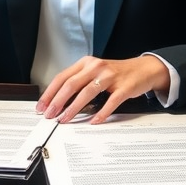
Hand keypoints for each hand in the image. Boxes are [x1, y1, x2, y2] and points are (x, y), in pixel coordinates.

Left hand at [36, 54, 170, 123]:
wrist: (143, 69)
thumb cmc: (115, 73)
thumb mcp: (94, 72)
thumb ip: (78, 82)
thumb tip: (58, 101)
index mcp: (85, 63)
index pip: (62, 77)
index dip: (50, 92)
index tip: (42, 105)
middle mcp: (96, 67)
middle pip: (71, 84)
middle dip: (57, 101)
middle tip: (49, 114)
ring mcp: (110, 76)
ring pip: (87, 92)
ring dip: (73, 108)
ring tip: (64, 119)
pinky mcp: (125, 87)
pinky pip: (111, 102)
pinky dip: (101, 113)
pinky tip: (94, 121)